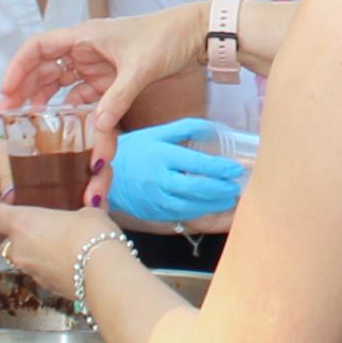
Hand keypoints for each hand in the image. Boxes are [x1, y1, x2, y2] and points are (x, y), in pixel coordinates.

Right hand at [0, 5, 199, 124]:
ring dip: (44, 101)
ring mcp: (97, 65)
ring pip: (61, 84)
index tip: (7, 92)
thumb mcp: (140, 68)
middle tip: (8, 116)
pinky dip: (72, 111)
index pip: (38, 47)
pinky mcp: (111, 80)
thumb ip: (117, 99)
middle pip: (44, 68)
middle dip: (24, 90)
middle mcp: (85, 49)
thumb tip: (97, 129)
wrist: (195, 36)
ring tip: (28, 124)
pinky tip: (63, 128)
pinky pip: (84, 97)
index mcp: (84, 36)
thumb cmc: (166, 38)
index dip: (19, 68)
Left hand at [0, 201, 119, 299]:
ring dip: (39, 252)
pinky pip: (42, 273)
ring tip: (65, 247)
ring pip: (26, 258)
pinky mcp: (46, 287)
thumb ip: (77, 209)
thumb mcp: (89, 210)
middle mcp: (19, 250)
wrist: (105, 275)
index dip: (6, 211)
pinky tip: (73, 264)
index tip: (20, 208)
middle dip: (26, 235)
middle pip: (11, 239)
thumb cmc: (92, 235)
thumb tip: (87, 207)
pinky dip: (52, 268)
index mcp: (22, 224)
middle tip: (50, 227)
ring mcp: (31, 272)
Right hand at [110, 119, 247, 228]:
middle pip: (195, 188)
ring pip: (190, 206)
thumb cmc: (135, 150)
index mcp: (160, 155)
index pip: (195, 163)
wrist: (105, 175)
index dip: (219, 168)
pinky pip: (181, 215)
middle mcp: (157, 179)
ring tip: (230, 199)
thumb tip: (214, 127)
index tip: (235, 169)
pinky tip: (211, 207)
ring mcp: (154, 199)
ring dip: (214, 204)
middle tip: (236, 187)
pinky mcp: (153, 213)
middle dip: (220, 189)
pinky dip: (199, 212)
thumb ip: (186, 128)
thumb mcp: (157, 134)